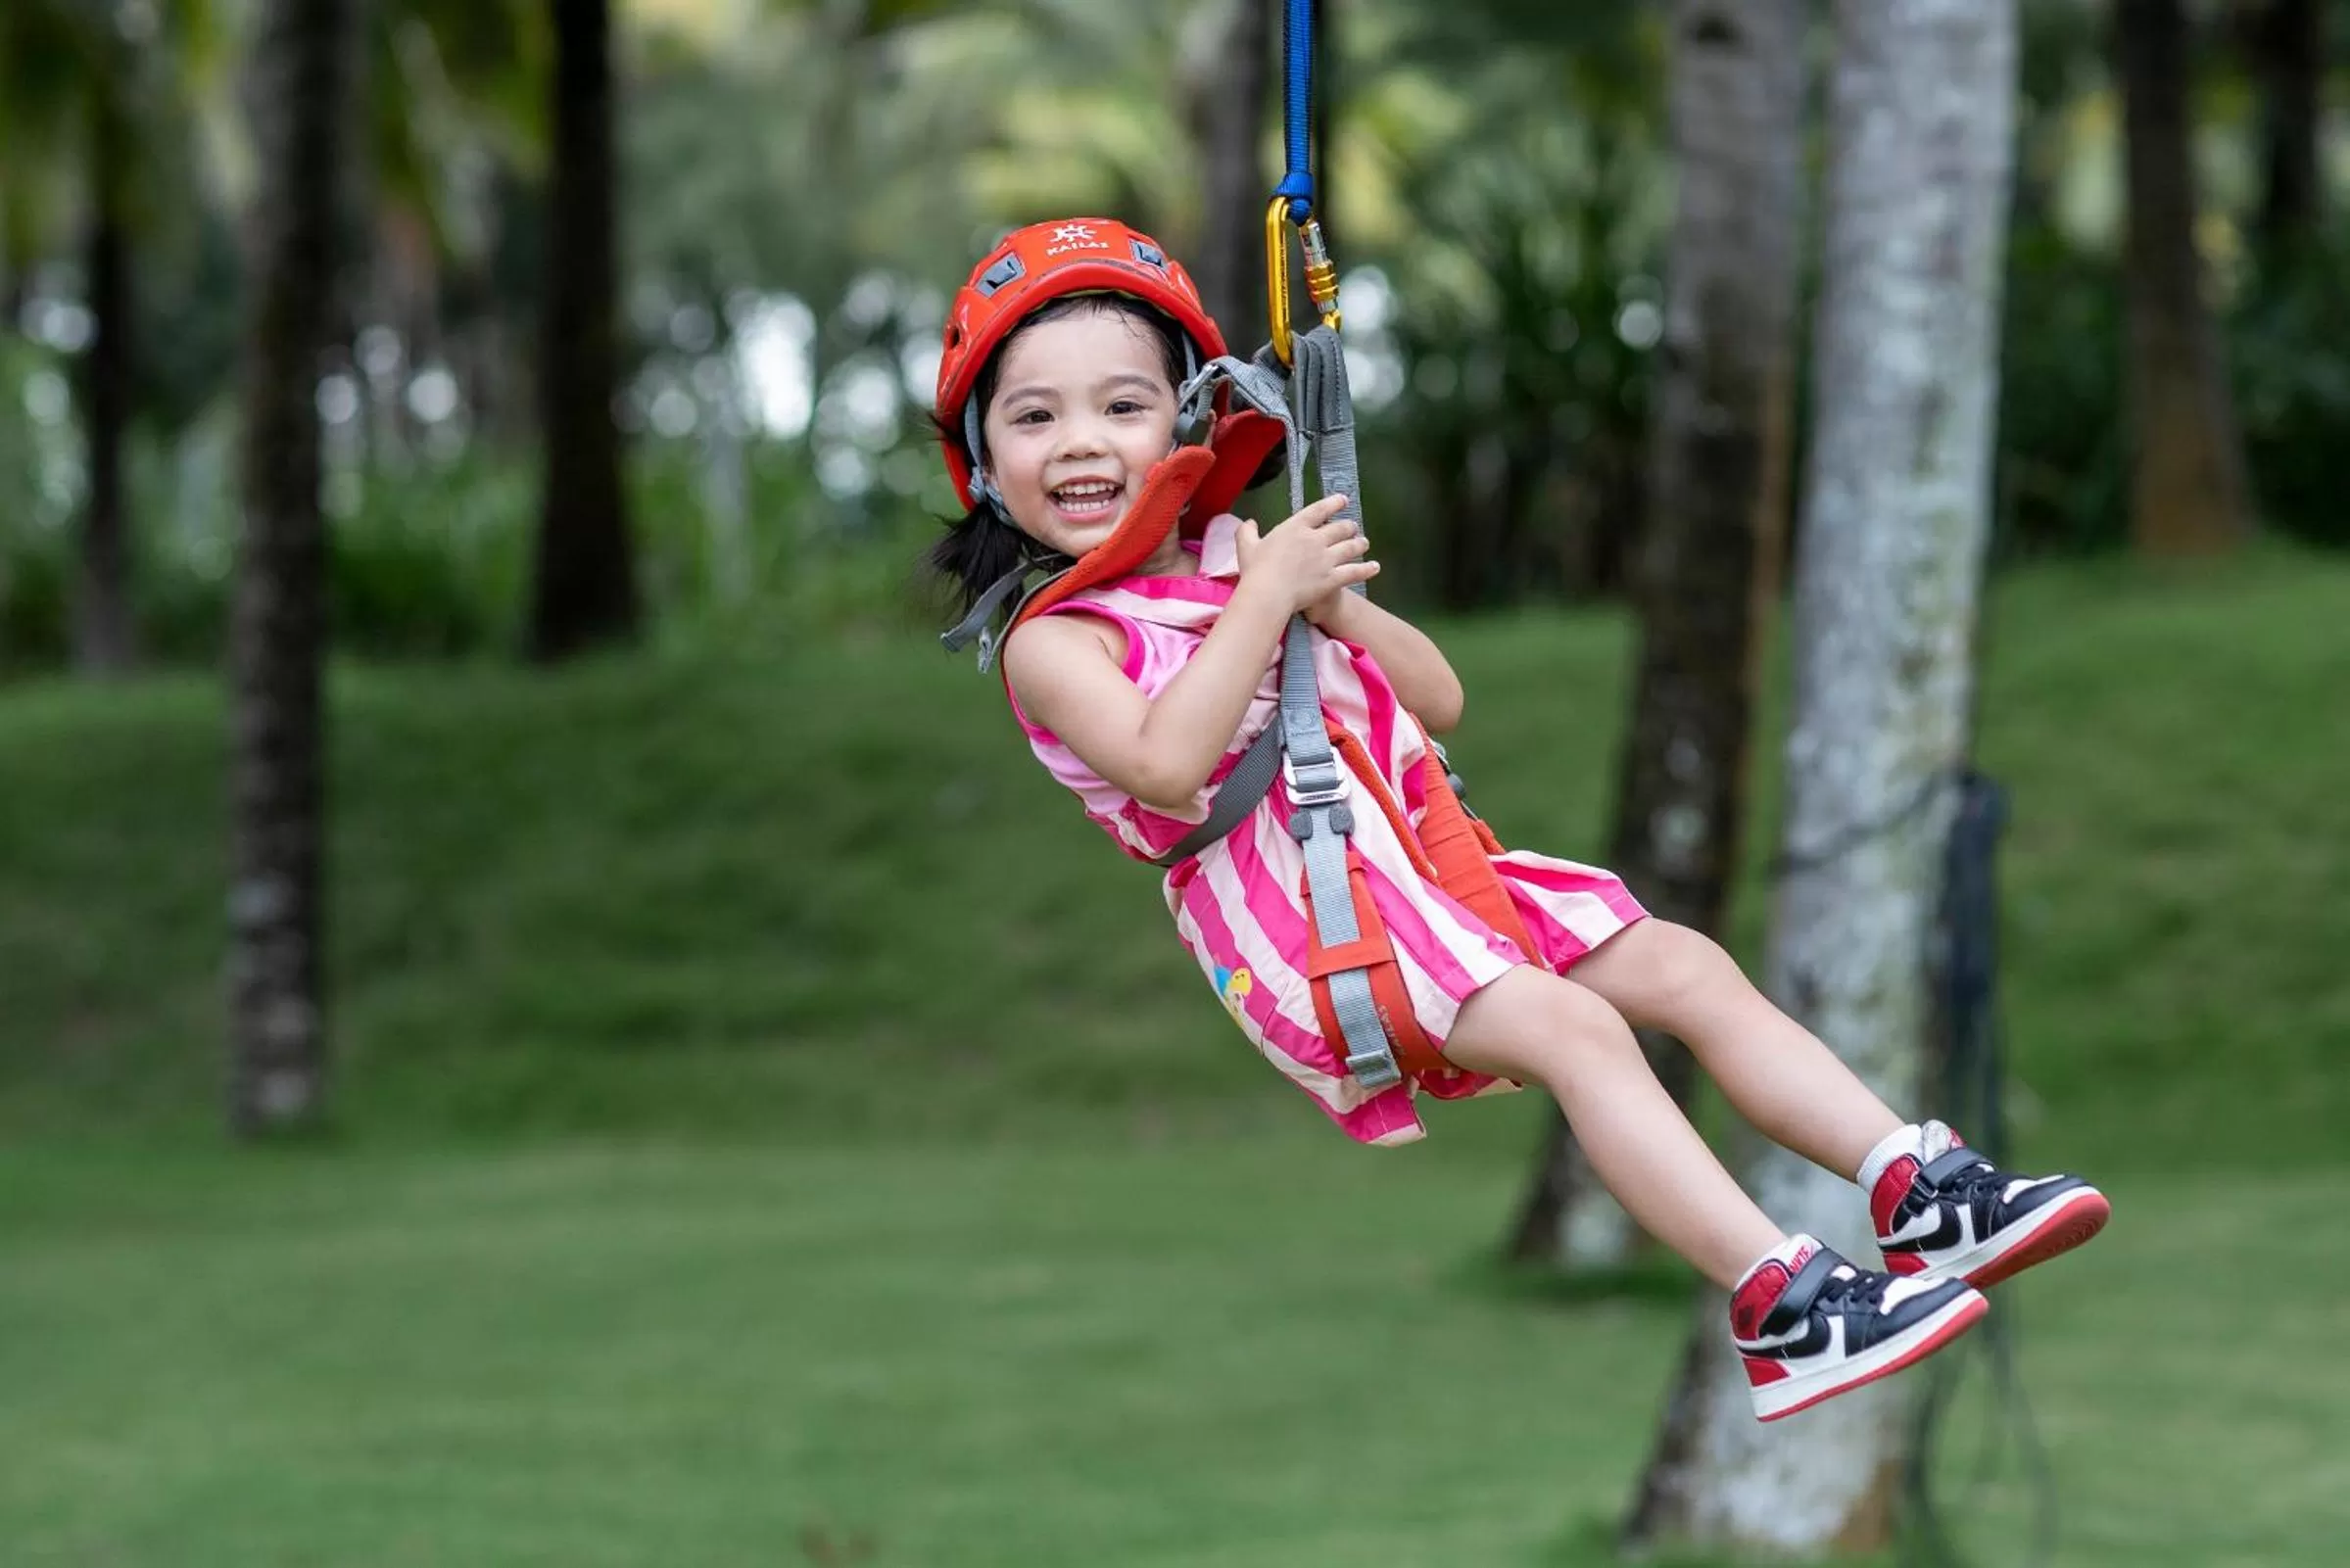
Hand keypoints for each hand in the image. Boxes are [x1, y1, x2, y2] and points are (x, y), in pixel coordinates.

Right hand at [1232, 494, 1376, 619]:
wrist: (1269, 593)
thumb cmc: (1256, 569)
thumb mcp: (1246, 546)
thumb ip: (1247, 531)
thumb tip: (1249, 522)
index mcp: (1295, 527)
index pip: (1320, 510)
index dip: (1334, 503)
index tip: (1343, 500)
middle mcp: (1315, 539)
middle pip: (1340, 528)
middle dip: (1349, 527)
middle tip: (1353, 528)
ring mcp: (1327, 558)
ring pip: (1351, 547)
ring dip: (1359, 544)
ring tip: (1364, 543)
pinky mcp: (1333, 578)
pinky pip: (1355, 571)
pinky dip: (1367, 569)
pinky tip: (1375, 567)